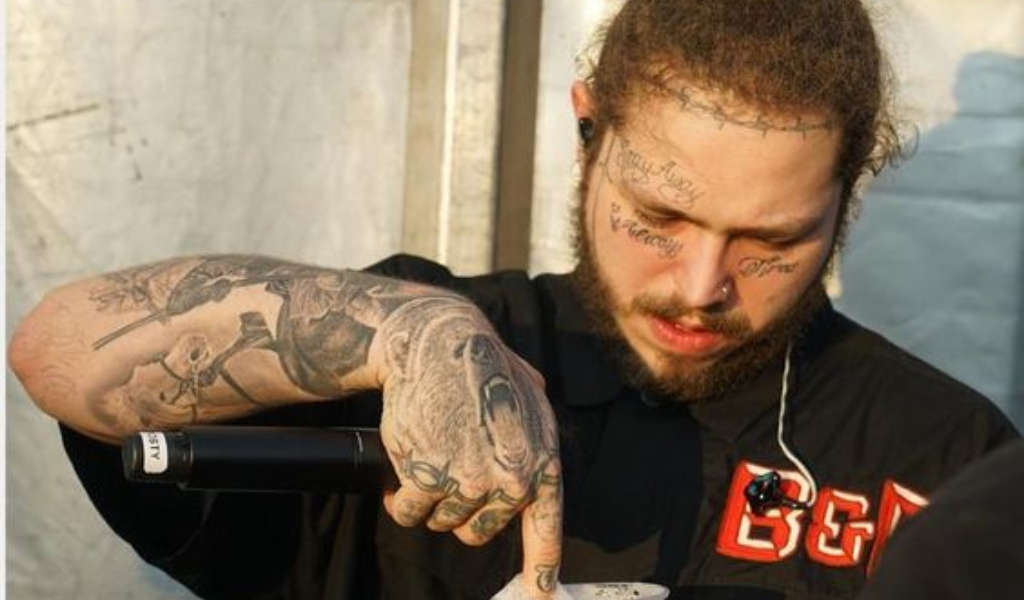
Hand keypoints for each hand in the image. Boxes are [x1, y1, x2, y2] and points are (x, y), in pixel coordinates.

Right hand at [376, 298, 561, 596]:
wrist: (439, 343)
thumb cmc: (483, 364)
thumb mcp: (530, 396)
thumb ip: (534, 436)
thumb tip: (532, 460)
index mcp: (541, 463)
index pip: (545, 532)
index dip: (541, 571)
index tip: (539, 595)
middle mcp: (512, 480)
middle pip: (476, 531)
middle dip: (458, 509)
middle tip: (450, 470)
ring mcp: (470, 481)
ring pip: (440, 520)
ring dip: (429, 496)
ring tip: (430, 453)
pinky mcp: (429, 477)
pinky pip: (409, 512)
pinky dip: (400, 497)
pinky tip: (406, 462)